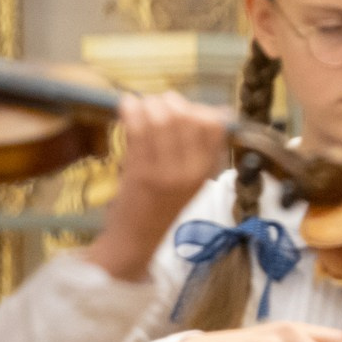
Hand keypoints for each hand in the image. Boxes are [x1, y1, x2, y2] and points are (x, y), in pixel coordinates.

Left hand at [89, 95, 234, 281]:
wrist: (137, 239)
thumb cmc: (162, 205)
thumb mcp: (191, 178)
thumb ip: (199, 148)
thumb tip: (214, 109)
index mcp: (206, 170)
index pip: (214, 125)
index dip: (198, 108)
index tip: (183, 110)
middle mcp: (190, 171)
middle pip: (187, 117)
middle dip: (170, 102)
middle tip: (156, 105)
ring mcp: (165, 172)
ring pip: (162, 120)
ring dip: (149, 105)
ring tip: (140, 106)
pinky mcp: (139, 172)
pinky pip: (137, 130)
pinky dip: (131, 111)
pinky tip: (126, 106)